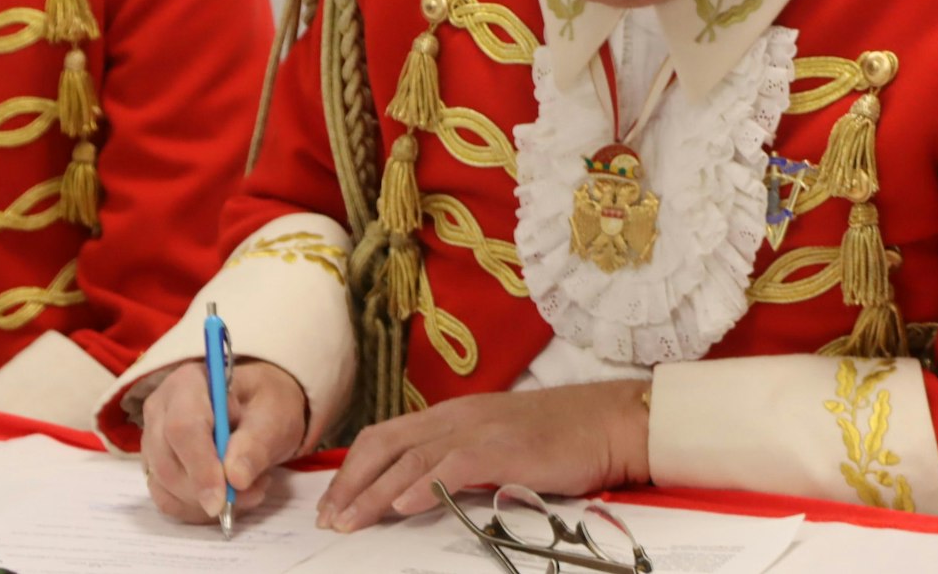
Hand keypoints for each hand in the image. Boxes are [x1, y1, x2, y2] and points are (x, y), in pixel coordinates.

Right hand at [140, 359, 308, 523]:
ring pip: (164, 485)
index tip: (222, 498)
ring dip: (206, 502)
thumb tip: (235, 478)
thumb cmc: (266, 404)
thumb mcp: (275, 416)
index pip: (183, 427)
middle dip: (206, 490)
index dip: (200, 466)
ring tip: (249, 487)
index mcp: (188, 382)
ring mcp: (153, 439)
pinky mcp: (156, 466)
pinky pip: (166, 500)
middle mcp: (160, 408)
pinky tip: (228, 497)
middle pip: (167, 461)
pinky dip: (197, 509)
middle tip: (252, 493)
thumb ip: (256, 444)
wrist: (261, 409)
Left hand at [316, 380, 650, 532]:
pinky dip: (423, 485)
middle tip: (329, 520)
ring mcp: (479, 430)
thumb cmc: (560, 438)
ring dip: (374, 493)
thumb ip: (460, 461)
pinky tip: (402, 506)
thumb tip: (423, 493)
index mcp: (452, 415)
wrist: (609, 422)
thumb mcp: (497, 444)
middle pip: (385, 444)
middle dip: (350, 483)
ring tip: (350, 522)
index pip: (386, 436)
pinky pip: (452, 465)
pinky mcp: (503, 448)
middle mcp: (457, 416)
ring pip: (410, 458)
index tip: (334, 503)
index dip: (354, 469)